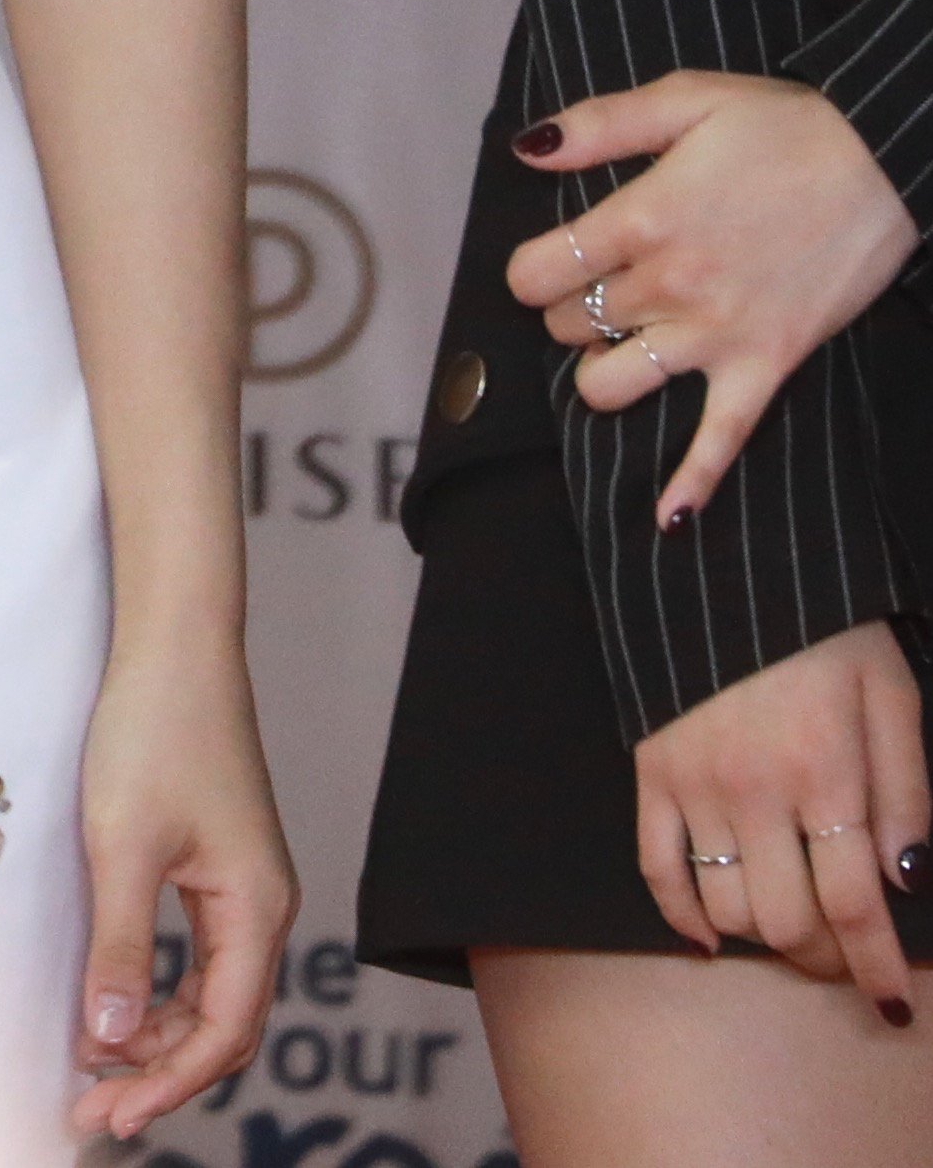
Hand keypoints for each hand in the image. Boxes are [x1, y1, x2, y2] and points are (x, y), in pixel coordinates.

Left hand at [67, 637, 292, 1144]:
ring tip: (93, 1065)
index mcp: (257, 909)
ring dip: (156, 1034)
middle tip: (91, 1107)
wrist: (174, 642)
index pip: (223, 1032)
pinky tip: (114, 1003)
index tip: (108, 1114)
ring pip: (209, 992)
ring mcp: (243, 885)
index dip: (166, 1083)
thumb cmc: (154, 729)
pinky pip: (198, 955)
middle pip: (223, 1024)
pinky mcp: (218, 864)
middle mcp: (263, 906)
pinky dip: (159, 989)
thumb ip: (119, 947)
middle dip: (160, 1072)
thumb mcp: (123, 845)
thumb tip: (108, 1040)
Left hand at [505, 70, 918, 525]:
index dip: (530, 269)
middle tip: (596, 284)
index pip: (539, 273)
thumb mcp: (685, 97)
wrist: (884, 161)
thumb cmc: (785, 127)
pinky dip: (692, 483)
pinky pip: (720, 439)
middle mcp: (670, 284)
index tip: (548, 258)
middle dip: (568, 307)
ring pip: (614, 385)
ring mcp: (717, 333)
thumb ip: (599, 125)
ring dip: (600, 372)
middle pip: (570, 324)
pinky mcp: (766, 364)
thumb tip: (528, 149)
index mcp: (642, 217)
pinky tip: (667, 518)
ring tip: (617, 344)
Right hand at [634, 621, 929, 1012]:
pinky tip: (711, 937)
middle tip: (849, 958)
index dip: (877, 966)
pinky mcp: (652, 770)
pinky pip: (656, 867)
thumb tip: (906, 881)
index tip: (895, 1001)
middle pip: (789, 922)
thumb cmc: (824, 627)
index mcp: (825, 772)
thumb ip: (906, 791)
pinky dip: (682, 916)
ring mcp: (695, 784)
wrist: (727, 559)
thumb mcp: (891, 693)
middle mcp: (756, 790)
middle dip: (827, 959)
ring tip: (794, 929)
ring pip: (728, 906)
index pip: (854, 905)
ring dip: (766, 939)